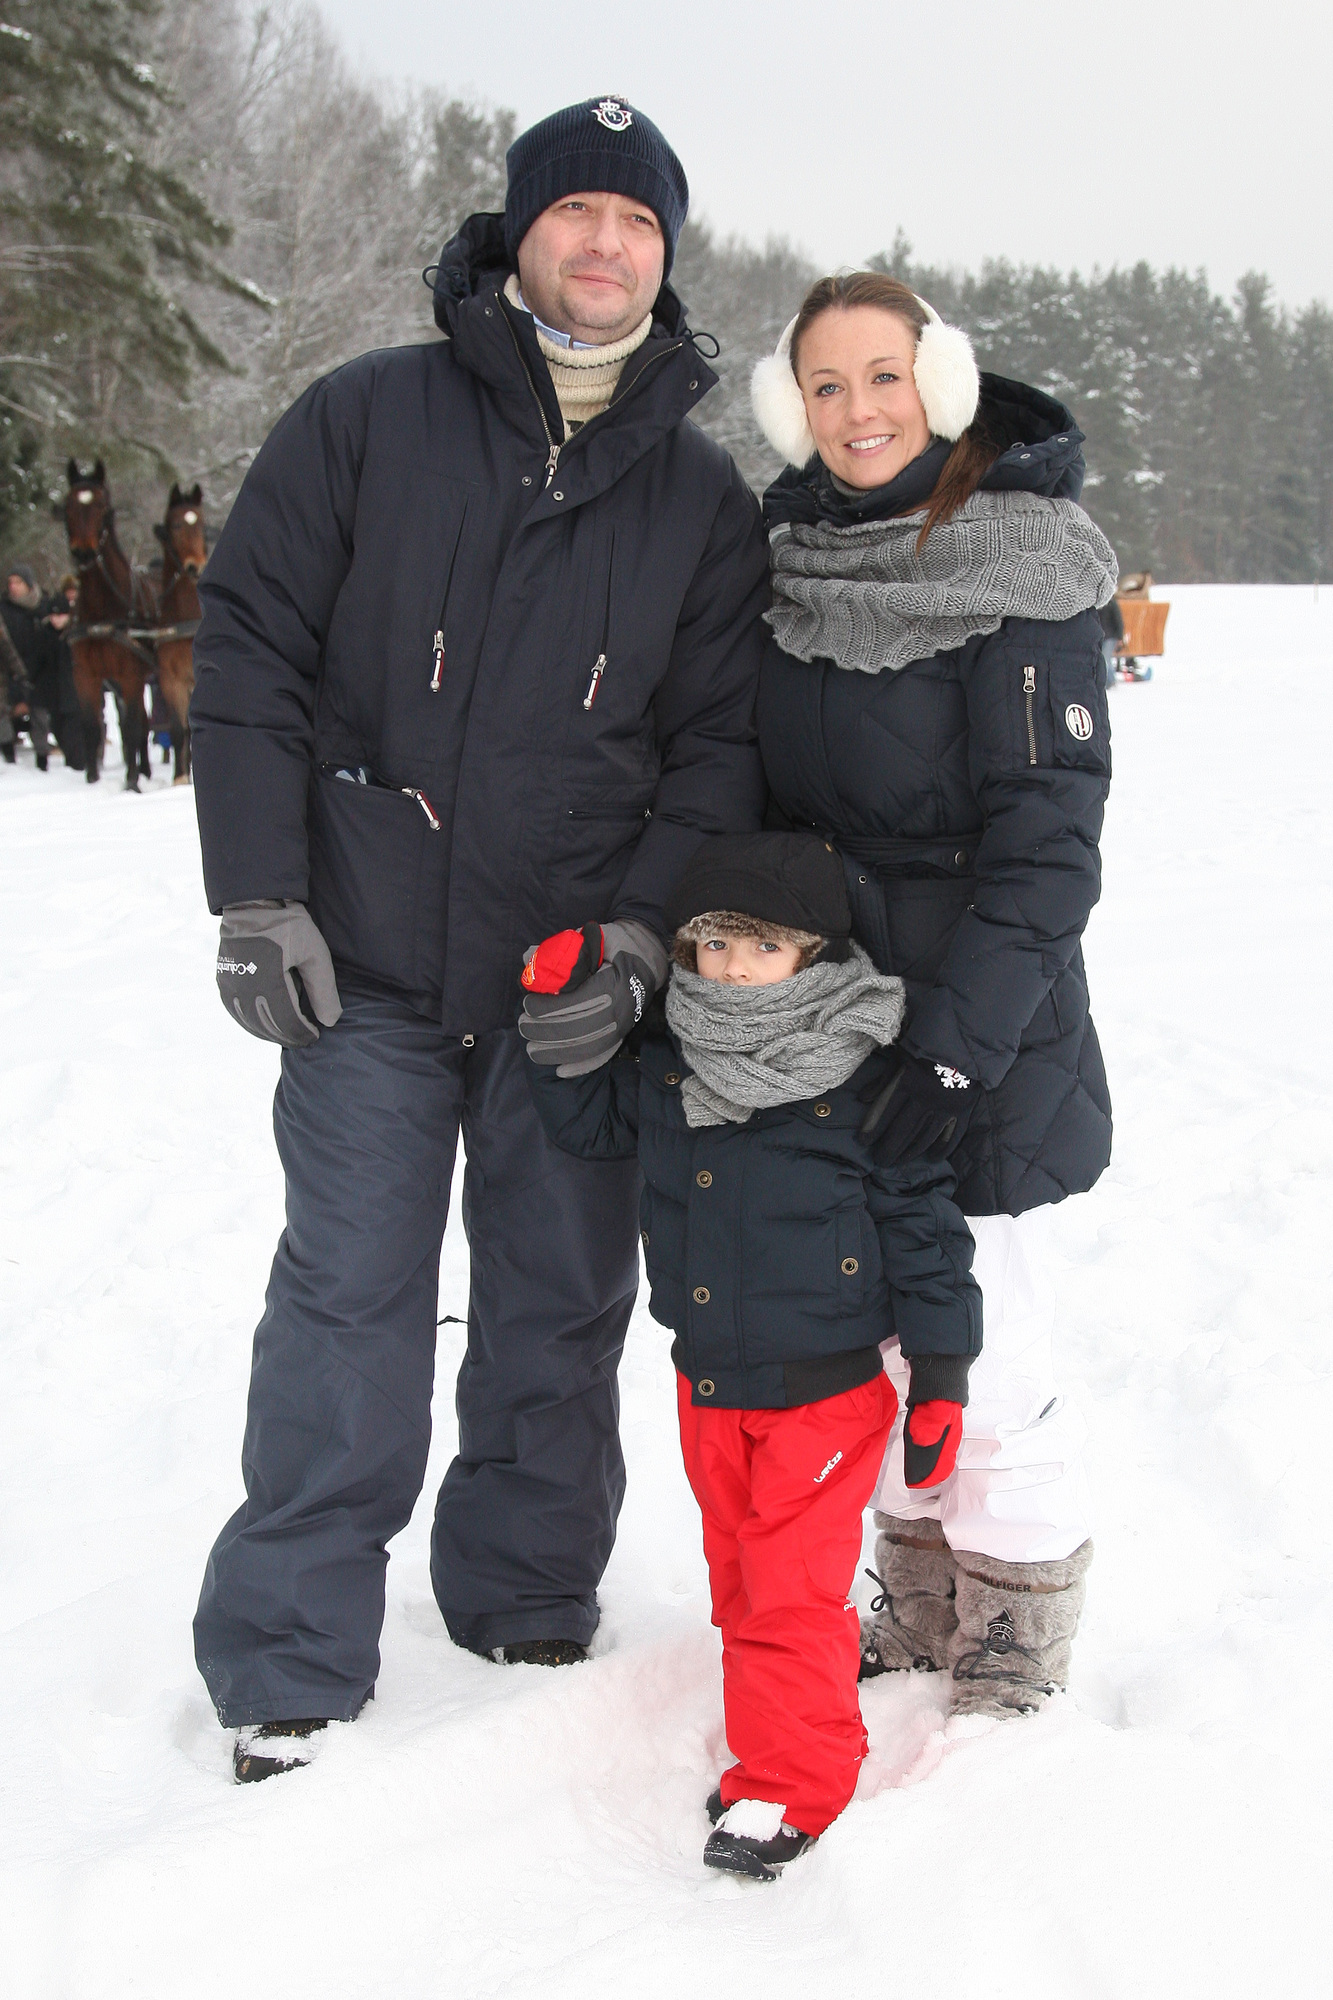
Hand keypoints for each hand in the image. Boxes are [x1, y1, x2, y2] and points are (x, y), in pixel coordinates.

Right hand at [216, 902, 342, 1047]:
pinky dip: (251, 1023)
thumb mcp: (314, 954)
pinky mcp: (223, 981)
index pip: (287, 1023)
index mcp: (269, 982)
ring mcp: (231, 986)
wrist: (255, 903)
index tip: (315, 1035)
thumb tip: (330, 1022)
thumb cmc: (289, 926)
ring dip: (269, 1033)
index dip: (302, 1034)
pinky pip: (236, 1012)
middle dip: (288, 1036)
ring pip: (250, 1023)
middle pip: (268, 1027)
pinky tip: (264, 1025)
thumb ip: (323, 989)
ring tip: (288, 1034)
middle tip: (304, 1039)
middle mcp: (245, 988)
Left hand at [519, 919, 666, 1075]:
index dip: (549, 1007)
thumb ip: (560, 948)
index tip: (528, 1004)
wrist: (646, 957)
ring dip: (556, 1052)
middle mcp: (623, 1009)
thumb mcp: (590, 938)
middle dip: (546, 1031)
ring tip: (532, 1049)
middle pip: (579, 1029)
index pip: (577, 1002)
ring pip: (587, 1047)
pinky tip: (560, 1071)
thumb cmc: (615, 945)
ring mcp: (624, 1025)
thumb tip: (528, 957)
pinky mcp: (622, 1035)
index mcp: (616, 983)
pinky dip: (581, 1066)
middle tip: (523, 1025)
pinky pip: (602, 1056)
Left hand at [859, 1049, 974, 1163]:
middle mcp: (925, 1100)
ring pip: (924, 1138)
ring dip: (910, 1152)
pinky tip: (932, 1158)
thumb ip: (882, 1079)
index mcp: (908, 1084)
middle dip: (888, 1149)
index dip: (872, 1130)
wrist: (966, 1040)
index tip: (863, 1142)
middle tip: (880, 1161)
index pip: (885, 1113)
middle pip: (902, 1131)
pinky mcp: (963, 1110)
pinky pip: (951, 1135)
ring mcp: (946, 1107)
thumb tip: (862, 1098)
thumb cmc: (928, 1044)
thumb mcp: (900, 1055)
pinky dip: (942, 1148)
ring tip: (899, 1161)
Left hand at [903, 1400, 962, 1486]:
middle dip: (927, 1473)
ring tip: (912, 1468)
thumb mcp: (936, 1411)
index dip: (931, 1478)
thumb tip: (923, 1442)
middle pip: (938, 1462)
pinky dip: (920, 1449)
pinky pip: (928, 1442)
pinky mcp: (933, 1424)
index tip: (919, 1484)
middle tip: (914, 1480)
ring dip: (924, 1462)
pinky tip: (913, 1448)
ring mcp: (940, 1431)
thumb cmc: (941, 1392)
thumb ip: (930, 1427)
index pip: (943, 1466)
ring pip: (933, 1453)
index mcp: (950, 1438)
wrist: (941, 1376)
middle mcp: (946, 1437)